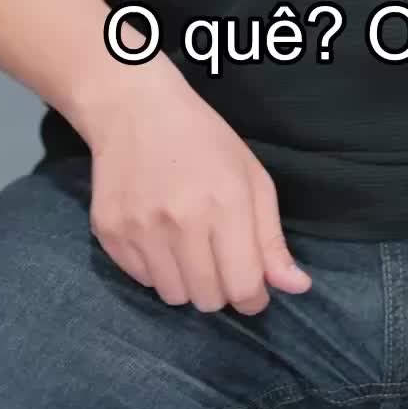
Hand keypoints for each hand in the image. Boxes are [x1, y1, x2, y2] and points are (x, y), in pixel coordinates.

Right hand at [83, 57, 311, 314]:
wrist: (134, 109)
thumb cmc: (203, 139)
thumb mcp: (251, 177)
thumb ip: (272, 238)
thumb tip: (298, 287)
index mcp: (226, 203)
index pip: (244, 286)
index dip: (254, 297)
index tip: (252, 287)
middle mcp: (181, 220)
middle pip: (209, 299)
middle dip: (221, 288)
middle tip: (218, 259)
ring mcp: (141, 229)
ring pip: (173, 296)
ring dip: (187, 282)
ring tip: (187, 245)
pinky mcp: (109, 233)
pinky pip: (141, 280)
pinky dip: (155, 269)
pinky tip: (158, 234)